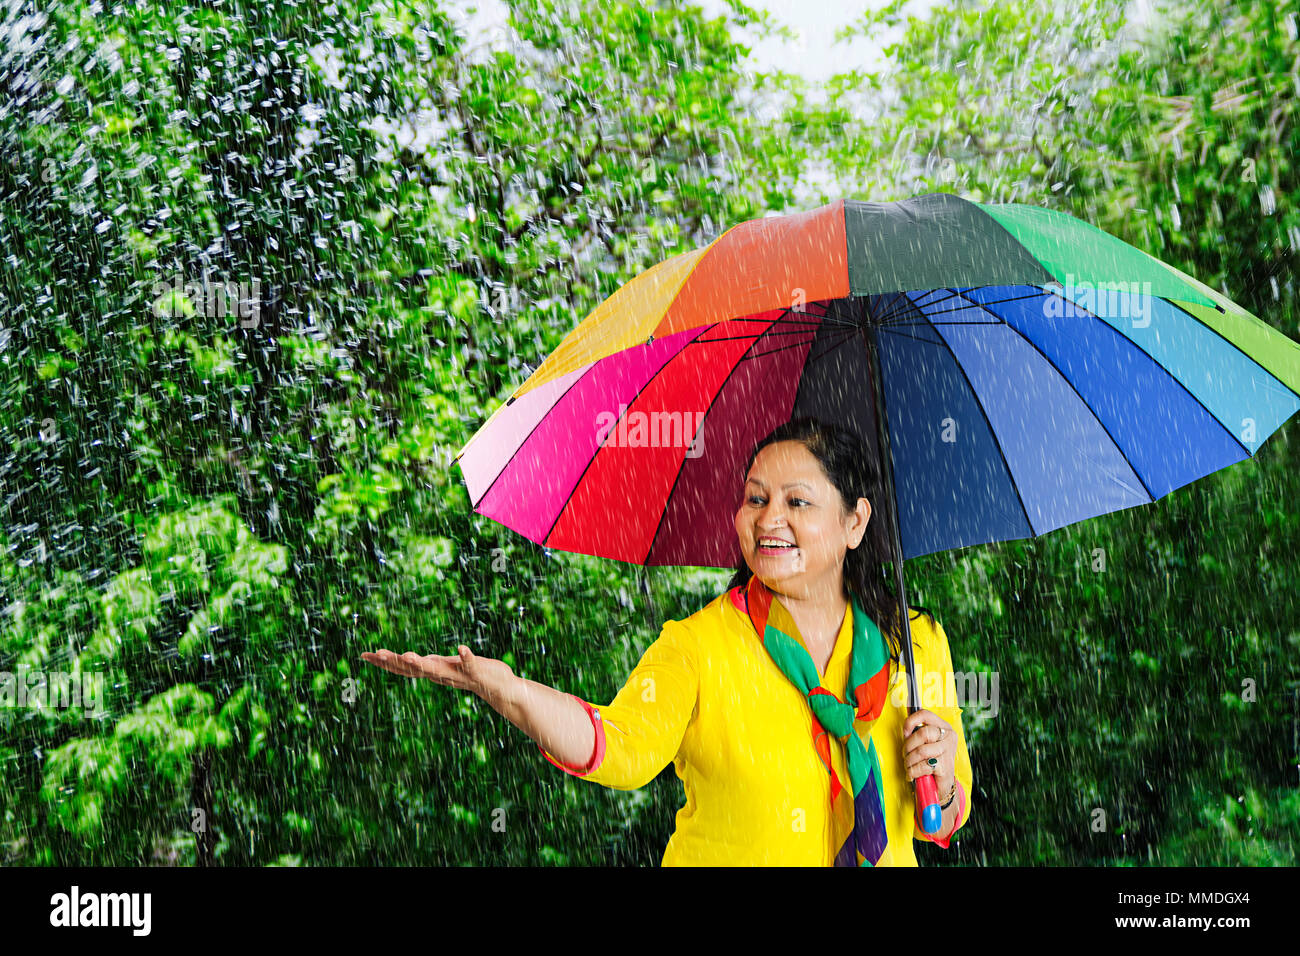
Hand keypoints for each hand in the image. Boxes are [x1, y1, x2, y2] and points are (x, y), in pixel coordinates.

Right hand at [361, 645, 517, 710]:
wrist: (501, 689)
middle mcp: (442, 676)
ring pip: (437, 670)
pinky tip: (462, 647)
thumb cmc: (473, 675)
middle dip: (394, 662)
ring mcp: (459, 675)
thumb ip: (430, 664)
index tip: (365, 655)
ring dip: (423, 663)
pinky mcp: (478, 672)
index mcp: (434, 672)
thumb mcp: (446, 668)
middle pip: (414, 669)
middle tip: (375, 654)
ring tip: (408, 654)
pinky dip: (466, 657)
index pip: (405, 668)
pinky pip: (471, 664)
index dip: (384, 662)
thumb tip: (409, 659)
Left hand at [902, 709, 955, 800]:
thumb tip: (906, 716)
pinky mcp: (945, 767)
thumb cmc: (932, 761)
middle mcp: (949, 737)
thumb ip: (918, 731)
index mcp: (944, 727)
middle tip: (906, 755)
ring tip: (908, 766)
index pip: (925, 714)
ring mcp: (948, 752)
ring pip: (921, 750)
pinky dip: (913, 771)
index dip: (910, 721)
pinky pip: (923, 766)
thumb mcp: (926, 742)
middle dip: (908, 746)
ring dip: (909, 760)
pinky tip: (912, 774)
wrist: (941, 785)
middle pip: (923, 733)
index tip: (904, 733)